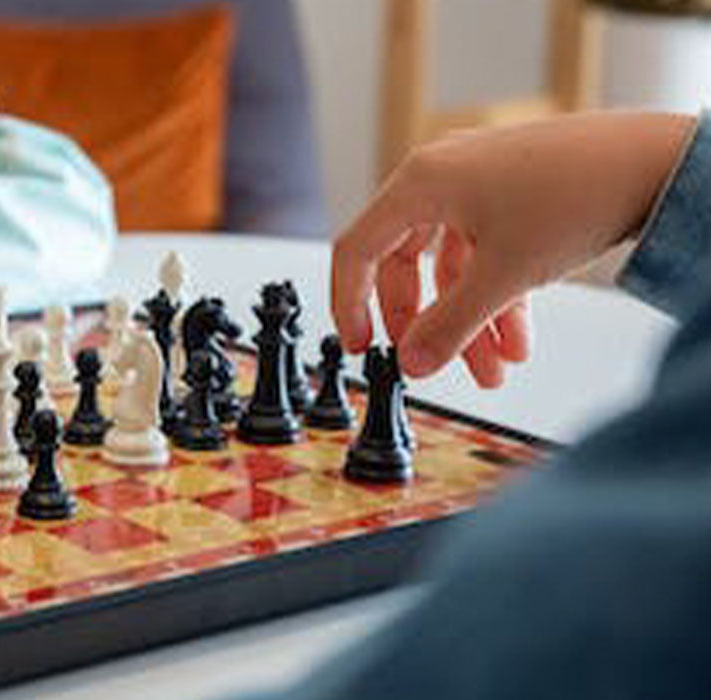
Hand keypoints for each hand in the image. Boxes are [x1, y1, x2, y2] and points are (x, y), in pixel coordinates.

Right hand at [332, 112, 695, 387]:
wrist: (659, 159)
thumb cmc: (580, 193)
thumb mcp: (503, 275)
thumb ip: (449, 326)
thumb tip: (412, 363)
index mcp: (421, 182)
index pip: (358, 250)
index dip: (350, 304)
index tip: (360, 347)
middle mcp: (442, 176)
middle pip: (406, 263)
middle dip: (426, 323)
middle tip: (432, 363)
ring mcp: (478, 183)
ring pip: (452, 266)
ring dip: (470, 320)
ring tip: (495, 370)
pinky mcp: (512, 193)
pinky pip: (485, 254)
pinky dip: (496, 298)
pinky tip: (516, 341)